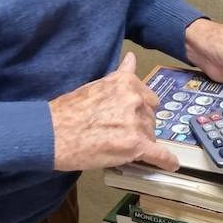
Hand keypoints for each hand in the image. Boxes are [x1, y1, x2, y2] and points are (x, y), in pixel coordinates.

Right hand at [49, 52, 178, 172]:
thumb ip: (120, 75)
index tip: (133, 117)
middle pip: (151, 118)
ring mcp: (136, 123)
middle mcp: (134, 100)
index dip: (140, 110)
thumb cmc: (67, 111)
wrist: (51, 134)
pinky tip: (171, 164)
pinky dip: (166, 161)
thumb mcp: (95, 84)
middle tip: (119, 134)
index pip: (148, 98)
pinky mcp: (134, 146)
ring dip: (141, 142)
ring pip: (151, 136)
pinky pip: (159, 154)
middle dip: (140, 126)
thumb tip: (132, 58)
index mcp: (126, 83)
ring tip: (119, 147)